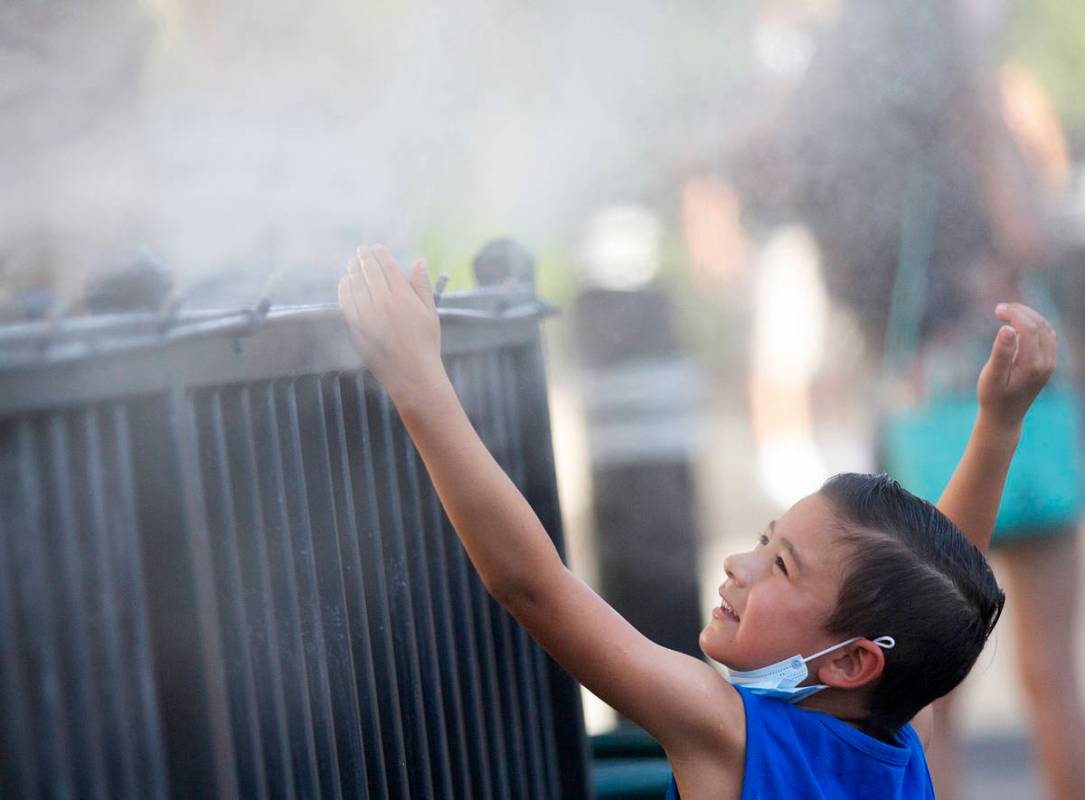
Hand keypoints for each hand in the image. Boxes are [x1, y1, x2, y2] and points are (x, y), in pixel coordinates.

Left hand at [337, 244, 442, 395]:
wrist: (412, 374)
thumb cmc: (425, 344)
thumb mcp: (430, 312)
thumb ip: (422, 285)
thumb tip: (419, 261)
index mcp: (403, 297)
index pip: (387, 266)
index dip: (380, 253)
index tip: (376, 248)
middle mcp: (383, 303)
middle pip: (369, 271)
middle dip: (364, 257)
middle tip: (361, 251)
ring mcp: (367, 316)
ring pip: (355, 284)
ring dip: (353, 270)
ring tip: (353, 264)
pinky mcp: (356, 328)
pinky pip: (345, 302)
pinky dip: (344, 289)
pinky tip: (346, 283)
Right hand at [976, 302, 1056, 427]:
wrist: (1005, 416)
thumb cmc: (993, 397)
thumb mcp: (991, 377)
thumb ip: (1000, 352)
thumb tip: (1006, 328)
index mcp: (1032, 365)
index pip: (1029, 328)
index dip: (1014, 314)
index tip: (997, 310)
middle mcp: (1046, 362)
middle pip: (1039, 325)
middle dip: (1021, 312)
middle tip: (999, 308)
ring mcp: (1050, 362)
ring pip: (1046, 328)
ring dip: (1029, 316)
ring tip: (1008, 313)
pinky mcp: (1048, 363)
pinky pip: (1047, 336)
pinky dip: (1035, 325)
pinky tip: (1018, 325)